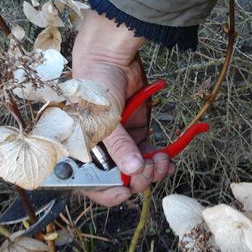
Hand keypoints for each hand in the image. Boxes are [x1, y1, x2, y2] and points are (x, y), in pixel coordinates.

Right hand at [72, 10, 174, 206]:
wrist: (109, 59)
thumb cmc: (95, 89)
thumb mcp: (104, 120)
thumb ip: (119, 146)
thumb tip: (134, 171)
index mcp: (83, 152)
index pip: (92, 182)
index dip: (107, 192)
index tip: (125, 192)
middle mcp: (101, 152)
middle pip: (119, 180)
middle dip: (137, 180)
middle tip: (149, 170)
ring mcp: (120, 144)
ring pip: (137, 170)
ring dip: (152, 171)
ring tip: (162, 161)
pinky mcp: (136, 134)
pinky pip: (148, 155)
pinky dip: (159, 160)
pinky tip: (168, 159)